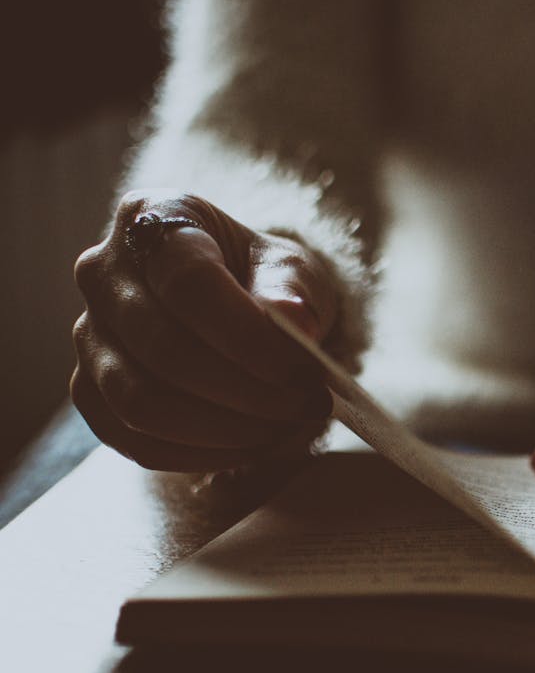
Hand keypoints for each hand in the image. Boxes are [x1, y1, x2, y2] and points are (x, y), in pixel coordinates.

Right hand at [71, 190, 337, 471]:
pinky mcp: (91, 392)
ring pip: (142, 403)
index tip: (307, 372)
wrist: (240, 303)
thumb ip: (293, 291)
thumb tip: (292, 321)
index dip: (251, 337)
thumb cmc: (266, 279)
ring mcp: (89, 335)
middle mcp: (102, 272)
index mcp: (155, 217)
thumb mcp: (294, 270)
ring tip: (286, 427)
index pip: (190, 283)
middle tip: (308, 406)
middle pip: (164, 349)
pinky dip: (200, 455)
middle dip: (248, 392)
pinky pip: (135, 441)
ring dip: (225, 430)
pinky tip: (251, 445)